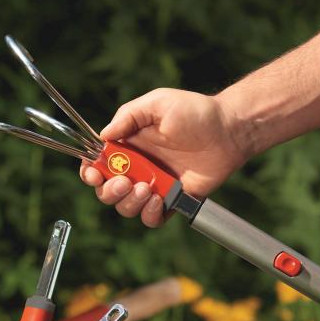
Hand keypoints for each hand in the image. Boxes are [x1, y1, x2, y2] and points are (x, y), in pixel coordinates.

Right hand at [78, 89, 249, 226]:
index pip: (99, 163)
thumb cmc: (195, 111)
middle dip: (109, 191)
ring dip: (129, 203)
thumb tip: (103, 136)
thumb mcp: (157, 103)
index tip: (94, 174)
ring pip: (127, 207)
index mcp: (129, 145)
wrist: (229, 130)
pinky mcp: (173, 199)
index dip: (90, 172)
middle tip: (125, 182)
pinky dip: (149, 214)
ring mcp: (155, 185)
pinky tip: (159, 199)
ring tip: (146, 188)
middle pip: (108, 190)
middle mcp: (138, 167)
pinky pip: (152, 218)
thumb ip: (128, 116)